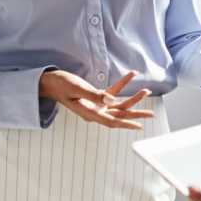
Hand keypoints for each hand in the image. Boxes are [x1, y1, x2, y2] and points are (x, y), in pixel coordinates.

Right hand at [40, 69, 155, 129]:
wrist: (50, 81)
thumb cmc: (61, 85)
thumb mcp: (78, 88)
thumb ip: (95, 95)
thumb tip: (112, 100)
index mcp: (89, 113)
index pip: (111, 121)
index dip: (126, 124)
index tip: (139, 126)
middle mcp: (94, 111)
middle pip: (119, 114)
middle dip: (135, 113)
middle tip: (150, 113)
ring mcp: (95, 105)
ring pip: (118, 104)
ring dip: (132, 98)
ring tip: (146, 91)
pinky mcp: (95, 97)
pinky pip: (111, 92)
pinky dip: (121, 85)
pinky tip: (131, 75)